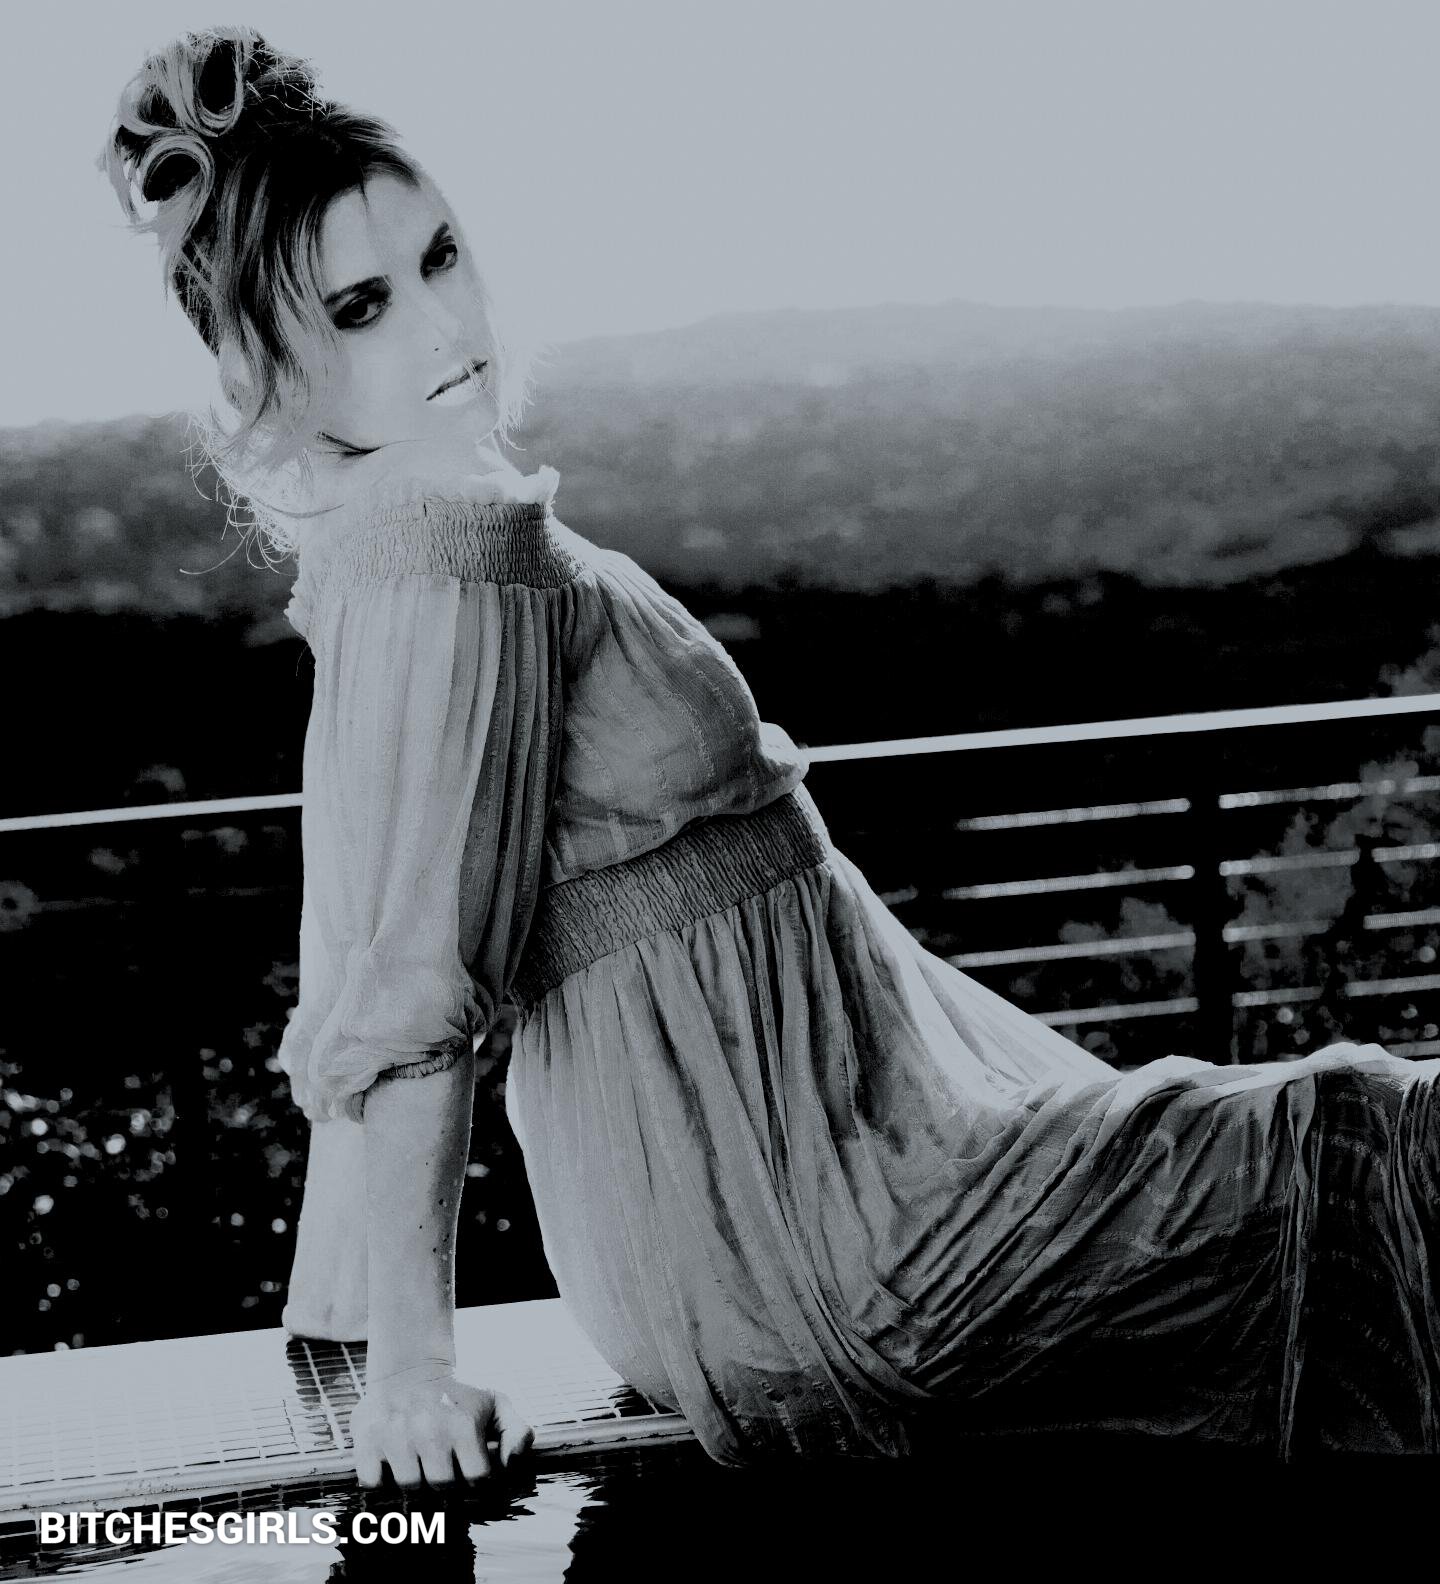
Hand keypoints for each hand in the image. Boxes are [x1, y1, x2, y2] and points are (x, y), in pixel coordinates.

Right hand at [348, 1360, 534, 1488]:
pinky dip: (381, 1485)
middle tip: (444, 1472)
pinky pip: (373, 1486)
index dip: (477, 1485)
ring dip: (416, 1487)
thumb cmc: (457, 1395)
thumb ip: (518, 1434)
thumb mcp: (495, 1403)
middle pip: (443, 1491)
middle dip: (447, 1487)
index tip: (471, 1478)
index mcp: (464, 1424)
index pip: (477, 1482)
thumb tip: (511, 1466)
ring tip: (420, 1467)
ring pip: (410, 1492)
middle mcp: (429, 1430)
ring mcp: (395, 1436)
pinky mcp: (366, 1439)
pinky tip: (392, 1467)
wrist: (409, 1366)